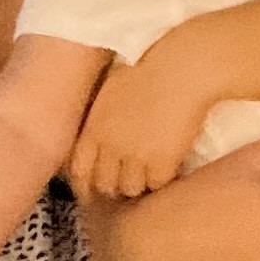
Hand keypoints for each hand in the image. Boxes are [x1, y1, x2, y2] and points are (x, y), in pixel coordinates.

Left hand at [71, 44, 217, 200]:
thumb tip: (98, 130)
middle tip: (125, 182)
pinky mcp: (162, 163)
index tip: (91, 190)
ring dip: (138, 185)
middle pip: (104, 185)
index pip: (79, 170)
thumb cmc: (148, 70)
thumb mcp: (110, 90)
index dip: (84, 185)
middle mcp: (111, 147)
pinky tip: (167, 169)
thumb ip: (99, 117)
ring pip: (131, 189)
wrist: (180, 71)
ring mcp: (136, 158)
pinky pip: (157, 185)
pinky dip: (161, 180)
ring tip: (147, 176)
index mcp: (94, 128)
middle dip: (113, 186)